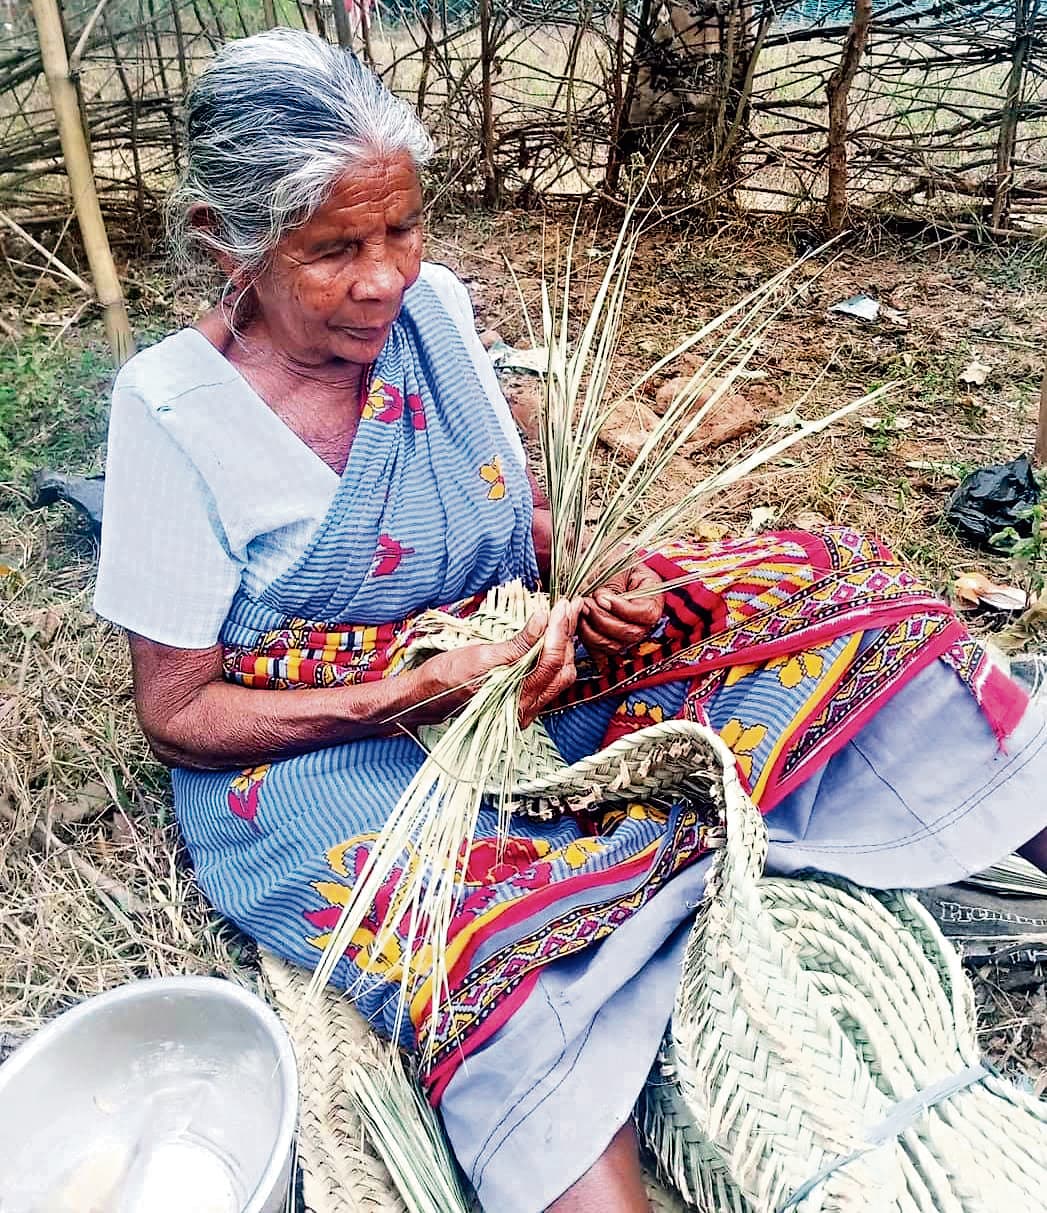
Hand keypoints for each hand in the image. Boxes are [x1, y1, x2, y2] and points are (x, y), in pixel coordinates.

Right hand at [418, 598, 581, 726]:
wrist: (427, 697)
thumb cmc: (448, 676)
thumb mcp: (481, 656)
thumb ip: (517, 644)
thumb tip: (542, 619)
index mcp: (516, 701)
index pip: (550, 663)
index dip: (559, 631)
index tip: (561, 605)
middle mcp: (526, 710)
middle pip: (562, 669)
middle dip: (567, 636)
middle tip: (568, 606)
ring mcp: (526, 707)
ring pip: (560, 674)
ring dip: (564, 645)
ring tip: (563, 618)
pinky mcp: (523, 700)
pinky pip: (550, 678)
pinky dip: (554, 654)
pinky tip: (552, 636)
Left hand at [578, 563, 664, 657]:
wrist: (586, 559)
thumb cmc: (603, 558)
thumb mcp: (611, 565)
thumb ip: (611, 585)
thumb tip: (602, 602)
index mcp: (652, 596)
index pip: (647, 614)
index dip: (623, 609)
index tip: (602, 597)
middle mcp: (642, 618)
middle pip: (631, 633)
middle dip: (604, 620)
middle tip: (586, 603)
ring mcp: (625, 631)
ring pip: (615, 646)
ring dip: (592, 630)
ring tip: (580, 610)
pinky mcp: (608, 639)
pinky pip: (601, 651)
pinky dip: (588, 640)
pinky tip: (578, 623)